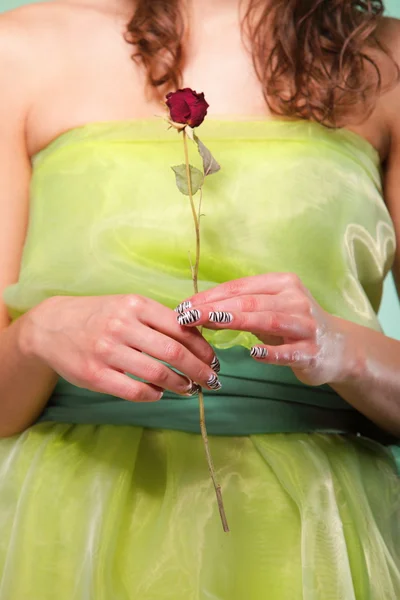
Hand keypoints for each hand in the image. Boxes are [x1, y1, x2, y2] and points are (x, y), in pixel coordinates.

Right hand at [24, 294, 220, 401]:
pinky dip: (154, 395)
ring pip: (157, 373)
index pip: (180, 328)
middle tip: (212, 380)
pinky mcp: (95, 375)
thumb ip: (158, 320)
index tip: (214, 360)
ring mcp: (107, 351)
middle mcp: (122, 325)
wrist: (51, 327)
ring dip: (180, 384)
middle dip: (199, 370)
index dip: (203, 348)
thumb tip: (197, 339)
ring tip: (189, 388)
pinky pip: (135, 390)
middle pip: (174, 352)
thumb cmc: (98, 316)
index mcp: (135, 304)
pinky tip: (160, 393)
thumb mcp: (127, 306)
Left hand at [175, 273, 354, 386]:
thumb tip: (198, 310)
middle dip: (215, 308)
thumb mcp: (269, 309)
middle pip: (249, 302)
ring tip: (209, 324)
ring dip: (236, 321)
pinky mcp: (312, 351)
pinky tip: (252, 352)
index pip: (240, 287)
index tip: (184, 305)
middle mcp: (295, 300)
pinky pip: (288, 352)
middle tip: (187, 315)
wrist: (338, 348)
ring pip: (267, 320)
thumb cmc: (293, 325)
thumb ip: (240, 307)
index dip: (210, 296)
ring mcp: (305, 325)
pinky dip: (270, 352)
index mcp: (282, 283)